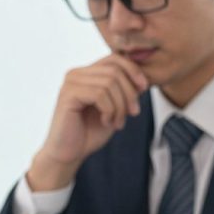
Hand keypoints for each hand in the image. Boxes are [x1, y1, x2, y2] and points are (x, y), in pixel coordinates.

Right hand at [27, 55, 149, 191]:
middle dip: (130, 92)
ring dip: (120, 105)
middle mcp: (76, 74)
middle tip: (133, 113)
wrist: (69, 154)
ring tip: (118, 123)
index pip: (114, 58)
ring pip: (109, 82)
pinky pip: (99, 94)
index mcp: (86, 73)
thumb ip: (123, 91)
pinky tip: (106, 122)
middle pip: (115, 70)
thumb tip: (143, 78)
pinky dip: (110, 110)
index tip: (144, 89)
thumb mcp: (113, 109)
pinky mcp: (68, 95)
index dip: (133, 70)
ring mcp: (71, 83)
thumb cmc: (89, 133)